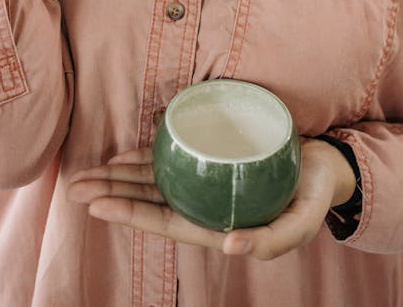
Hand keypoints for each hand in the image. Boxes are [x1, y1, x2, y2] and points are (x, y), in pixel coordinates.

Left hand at [67, 137, 355, 260]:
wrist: (329, 167)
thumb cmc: (314, 196)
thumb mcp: (301, 222)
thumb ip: (271, 240)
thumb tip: (228, 246)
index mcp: (220, 226)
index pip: (166, 221)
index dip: (130, 213)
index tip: (97, 204)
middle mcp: (206, 206)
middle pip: (150, 201)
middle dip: (111, 194)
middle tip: (73, 186)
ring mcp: (207, 183)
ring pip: (154, 181)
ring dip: (119, 178)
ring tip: (85, 174)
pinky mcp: (212, 159)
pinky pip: (172, 159)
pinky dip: (145, 158)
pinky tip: (122, 156)